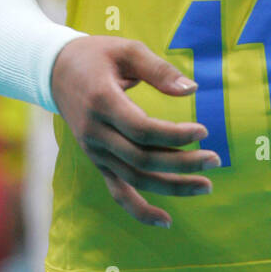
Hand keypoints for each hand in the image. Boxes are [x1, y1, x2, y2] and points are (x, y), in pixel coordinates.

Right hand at [49, 34, 219, 227]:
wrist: (56, 71)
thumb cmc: (97, 55)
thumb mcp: (127, 50)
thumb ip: (159, 70)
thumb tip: (192, 90)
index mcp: (103, 102)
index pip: (141, 130)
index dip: (174, 135)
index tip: (203, 132)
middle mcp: (96, 133)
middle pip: (142, 159)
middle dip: (182, 164)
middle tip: (214, 160)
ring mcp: (95, 151)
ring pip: (134, 180)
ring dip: (171, 187)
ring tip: (205, 186)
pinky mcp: (97, 161)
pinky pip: (118, 192)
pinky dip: (140, 211)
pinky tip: (167, 221)